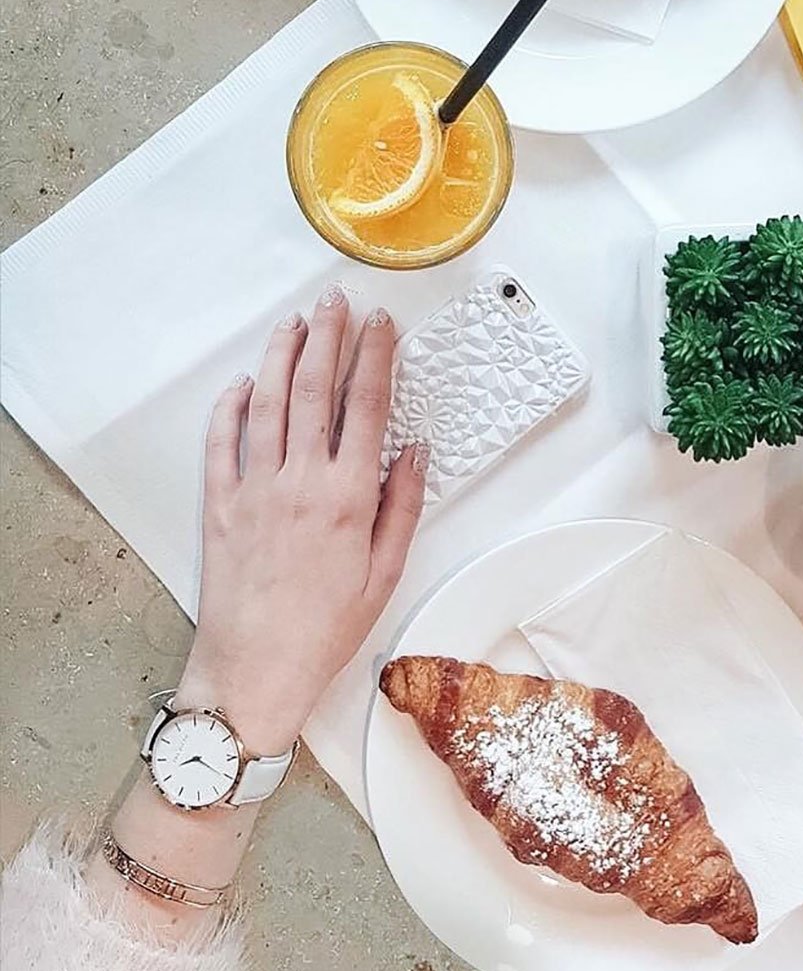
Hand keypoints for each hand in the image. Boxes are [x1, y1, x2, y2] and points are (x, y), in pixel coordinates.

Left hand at [175, 288, 426, 752]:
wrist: (256, 669)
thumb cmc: (328, 628)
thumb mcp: (385, 572)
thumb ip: (402, 506)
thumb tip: (414, 450)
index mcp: (347, 496)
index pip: (365, 407)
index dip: (374, 357)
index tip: (381, 325)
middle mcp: (300, 481)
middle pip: (313, 390)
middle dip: (326, 338)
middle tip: (335, 302)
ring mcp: (254, 489)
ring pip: (267, 404)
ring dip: (281, 357)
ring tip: (294, 323)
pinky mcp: (220, 505)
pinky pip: (221, 442)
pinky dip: (230, 406)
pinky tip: (243, 383)